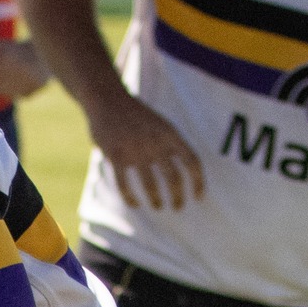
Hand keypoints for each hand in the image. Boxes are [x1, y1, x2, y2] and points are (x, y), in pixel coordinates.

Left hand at [0, 37, 47, 102]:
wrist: (46, 49)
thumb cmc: (18, 48)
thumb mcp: (1, 46)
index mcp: (8, 58)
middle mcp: (18, 68)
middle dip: (1, 83)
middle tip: (8, 74)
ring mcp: (29, 78)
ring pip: (11, 94)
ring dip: (11, 88)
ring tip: (16, 77)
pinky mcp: (38, 85)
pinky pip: (24, 96)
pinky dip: (24, 91)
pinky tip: (27, 81)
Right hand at [88, 91, 204, 209]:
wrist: (107, 99)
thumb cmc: (136, 114)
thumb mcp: (160, 124)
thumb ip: (170, 143)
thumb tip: (184, 169)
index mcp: (170, 134)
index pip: (192, 161)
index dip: (198, 181)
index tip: (199, 197)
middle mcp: (155, 143)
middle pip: (173, 178)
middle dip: (178, 197)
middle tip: (178, 207)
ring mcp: (135, 150)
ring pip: (150, 185)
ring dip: (156, 200)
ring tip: (158, 207)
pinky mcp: (115, 156)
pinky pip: (124, 184)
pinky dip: (130, 198)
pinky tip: (134, 204)